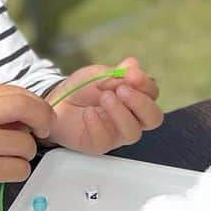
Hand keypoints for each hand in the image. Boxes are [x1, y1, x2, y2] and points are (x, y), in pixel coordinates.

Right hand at [0, 84, 53, 210]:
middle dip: (44, 120)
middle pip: (27, 108)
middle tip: (43, 132)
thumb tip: (32, 116)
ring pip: (26, 145)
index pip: (19, 92)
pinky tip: (1, 171)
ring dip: (25, 154)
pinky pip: (18, 169)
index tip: (42, 118)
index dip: (38, 106)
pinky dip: (17, 172)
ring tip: (6, 158)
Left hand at [46, 58, 162, 154]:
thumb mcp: (99, 74)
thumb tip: (133, 65)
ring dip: (120, 113)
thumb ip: (117, 73)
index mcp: (134, 97)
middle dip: (140, 103)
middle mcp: (131, 117)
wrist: (57, 101)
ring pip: (133, 132)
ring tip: (104, 97)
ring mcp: (117, 132)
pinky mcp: (100, 144)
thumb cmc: (82, 88)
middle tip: (122, 89)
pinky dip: (97, 124)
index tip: (132, 75)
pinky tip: (88, 113)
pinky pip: (105, 140)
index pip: (152, 93)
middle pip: (153, 118)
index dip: (145, 85)